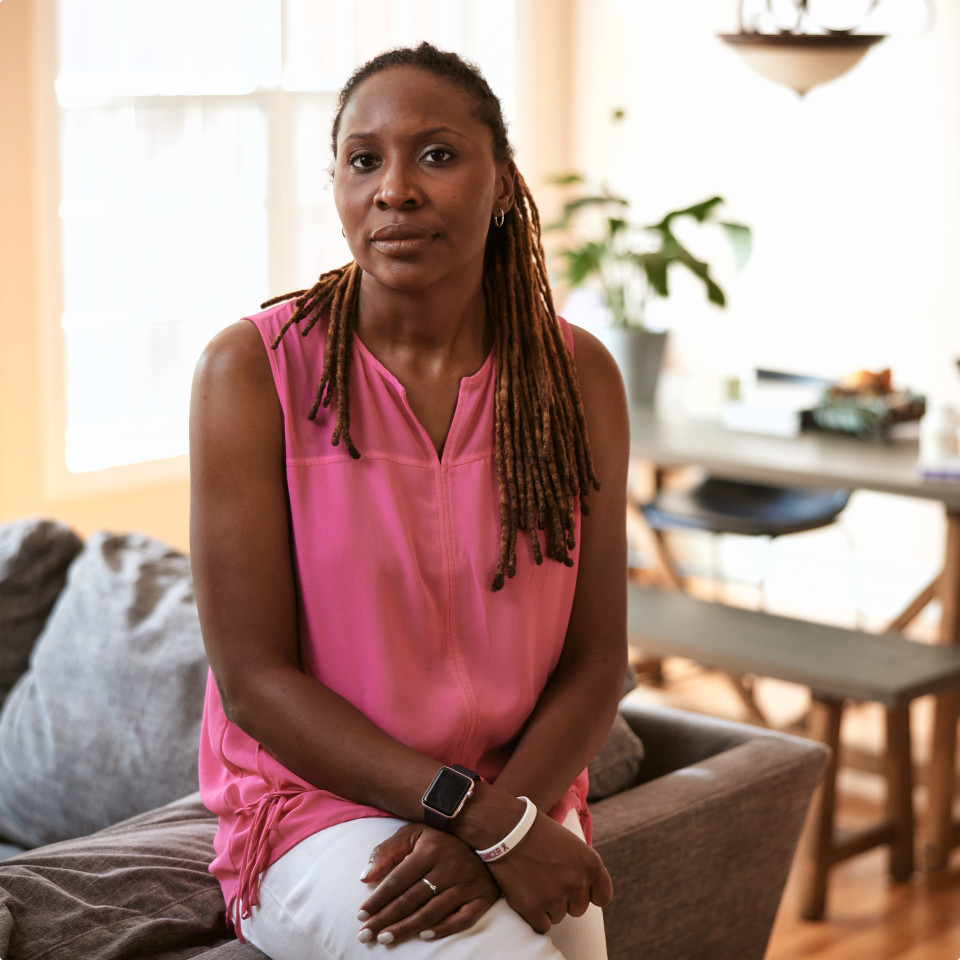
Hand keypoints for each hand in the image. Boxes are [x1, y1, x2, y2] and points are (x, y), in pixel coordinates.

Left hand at [357, 823, 499, 944]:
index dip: (378, 899)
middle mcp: (450, 867)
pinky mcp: (483, 896)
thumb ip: (386, 851)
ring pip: (433, 912)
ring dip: (407, 928)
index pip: (398, 880)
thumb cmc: (439, 840)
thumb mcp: (413, 834)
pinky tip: (423, 936)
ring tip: (385, 939)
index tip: (360, 916)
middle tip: (366, 935)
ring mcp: (468, 883)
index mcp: (430, 850)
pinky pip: (462, 919)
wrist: (485, 838)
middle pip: (412, 899)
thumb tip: (365, 878)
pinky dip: (443, 929)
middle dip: (386, 919)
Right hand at [487, 811, 612, 933]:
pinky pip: (542, 925)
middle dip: (564, 898)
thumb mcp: (571, 843)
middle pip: (578, 908)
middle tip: (546, 878)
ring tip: (533, 880)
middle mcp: (577, 883)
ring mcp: (555, 897)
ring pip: (558, 916)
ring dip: (547, 904)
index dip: (589, 893)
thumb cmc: (537, 831)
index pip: (602, 897)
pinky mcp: (533, 908)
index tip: (575, 887)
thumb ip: (582, 868)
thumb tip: (587, 890)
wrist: (506, 827)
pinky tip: (526, 895)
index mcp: (591, 864)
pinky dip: (533, 915)